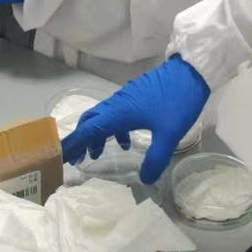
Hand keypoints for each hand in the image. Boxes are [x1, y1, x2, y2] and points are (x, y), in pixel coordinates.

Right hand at [60, 56, 210, 183]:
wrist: (192, 72)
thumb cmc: (178, 101)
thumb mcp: (169, 135)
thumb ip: (155, 159)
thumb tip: (144, 180)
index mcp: (119, 113)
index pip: (87, 131)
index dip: (71, 145)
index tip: (58, 158)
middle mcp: (116, 104)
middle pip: (89, 122)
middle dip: (80, 141)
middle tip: (75, 160)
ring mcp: (125, 98)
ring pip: (102, 117)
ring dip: (96, 135)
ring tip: (97, 155)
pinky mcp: (134, 96)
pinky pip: (114, 114)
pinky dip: (112, 129)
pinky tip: (126, 142)